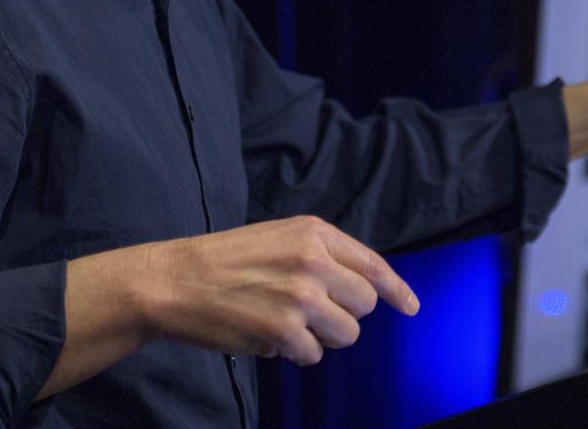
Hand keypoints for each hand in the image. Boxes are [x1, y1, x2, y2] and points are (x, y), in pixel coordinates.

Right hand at [139, 215, 418, 365]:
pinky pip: (314, 355)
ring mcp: (302, 296)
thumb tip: (362, 286)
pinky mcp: (284, 330)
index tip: (411, 307)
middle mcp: (315, 260)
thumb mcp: (279, 238)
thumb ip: (321, 254)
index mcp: (315, 232)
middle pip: (365, 304)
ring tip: (289, 325)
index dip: (396, 290)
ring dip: (322, 337)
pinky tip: (269, 336)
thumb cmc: (226, 260)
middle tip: (312, 314)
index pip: (372, 264)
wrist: (177, 280)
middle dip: (345, 315)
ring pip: (347, 333)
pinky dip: (295, 353)